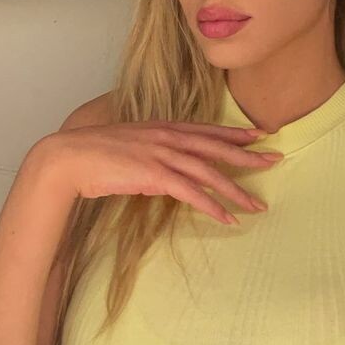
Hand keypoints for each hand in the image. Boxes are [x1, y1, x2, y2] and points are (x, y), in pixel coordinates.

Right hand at [44, 118, 283, 225]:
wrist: (69, 157)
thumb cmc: (95, 154)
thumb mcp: (132, 146)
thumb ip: (154, 154)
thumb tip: (168, 174)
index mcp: (163, 127)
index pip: (207, 129)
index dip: (235, 134)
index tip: (260, 135)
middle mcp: (168, 137)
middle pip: (217, 147)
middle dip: (248, 156)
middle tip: (275, 160)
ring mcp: (162, 155)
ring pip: (209, 173)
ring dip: (235, 190)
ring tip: (257, 205)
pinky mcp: (154, 175)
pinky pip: (191, 193)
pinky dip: (211, 206)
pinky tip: (227, 217)